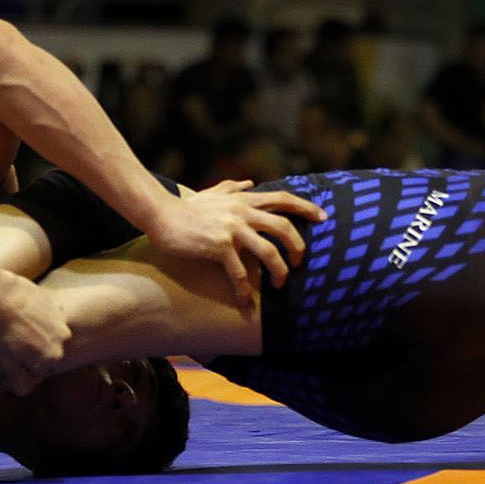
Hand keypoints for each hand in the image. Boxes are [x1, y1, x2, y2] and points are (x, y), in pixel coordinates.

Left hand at [0, 271, 71, 394]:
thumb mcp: (6, 362)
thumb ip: (20, 381)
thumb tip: (28, 390)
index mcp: (52, 358)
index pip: (40, 371)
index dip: (24, 364)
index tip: (12, 353)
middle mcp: (63, 340)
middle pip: (48, 353)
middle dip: (34, 350)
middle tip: (14, 339)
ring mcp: (61, 321)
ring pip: (50, 335)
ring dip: (38, 333)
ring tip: (17, 325)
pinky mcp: (56, 305)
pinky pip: (50, 318)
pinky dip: (39, 317)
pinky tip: (22, 313)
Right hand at [145, 180, 327, 305]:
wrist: (161, 215)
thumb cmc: (187, 207)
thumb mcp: (212, 192)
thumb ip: (233, 187)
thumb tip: (250, 182)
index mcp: (244, 200)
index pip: (283, 198)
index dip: (306, 207)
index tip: (323, 217)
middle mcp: (242, 212)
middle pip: (283, 226)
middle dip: (297, 246)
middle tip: (299, 262)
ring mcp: (232, 229)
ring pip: (268, 251)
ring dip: (279, 271)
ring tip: (279, 285)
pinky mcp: (219, 246)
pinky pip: (238, 271)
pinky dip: (243, 289)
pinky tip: (244, 301)